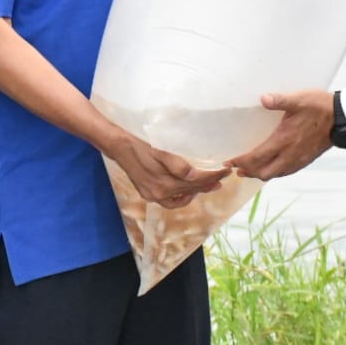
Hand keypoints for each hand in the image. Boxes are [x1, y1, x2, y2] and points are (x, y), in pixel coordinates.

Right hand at [106, 133, 228, 208]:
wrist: (119, 146)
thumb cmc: (141, 143)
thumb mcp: (160, 150)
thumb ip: (178, 165)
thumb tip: (195, 176)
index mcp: (165, 182)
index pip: (196, 181)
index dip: (213, 175)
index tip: (226, 169)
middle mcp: (160, 193)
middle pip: (191, 190)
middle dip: (209, 182)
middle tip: (223, 175)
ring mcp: (154, 196)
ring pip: (182, 197)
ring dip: (197, 191)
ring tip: (210, 184)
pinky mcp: (149, 194)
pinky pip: (170, 201)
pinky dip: (182, 197)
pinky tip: (188, 191)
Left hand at [228, 89, 334, 179]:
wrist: (341, 119)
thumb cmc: (319, 107)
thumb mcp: (298, 99)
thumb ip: (279, 100)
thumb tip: (263, 98)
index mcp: (284, 140)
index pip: (257, 157)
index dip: (241, 161)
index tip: (229, 162)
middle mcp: (289, 154)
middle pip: (263, 171)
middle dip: (248, 171)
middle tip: (236, 168)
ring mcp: (298, 159)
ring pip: (274, 174)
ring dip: (260, 174)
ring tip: (249, 170)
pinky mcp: (306, 160)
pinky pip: (285, 172)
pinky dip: (274, 172)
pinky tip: (271, 167)